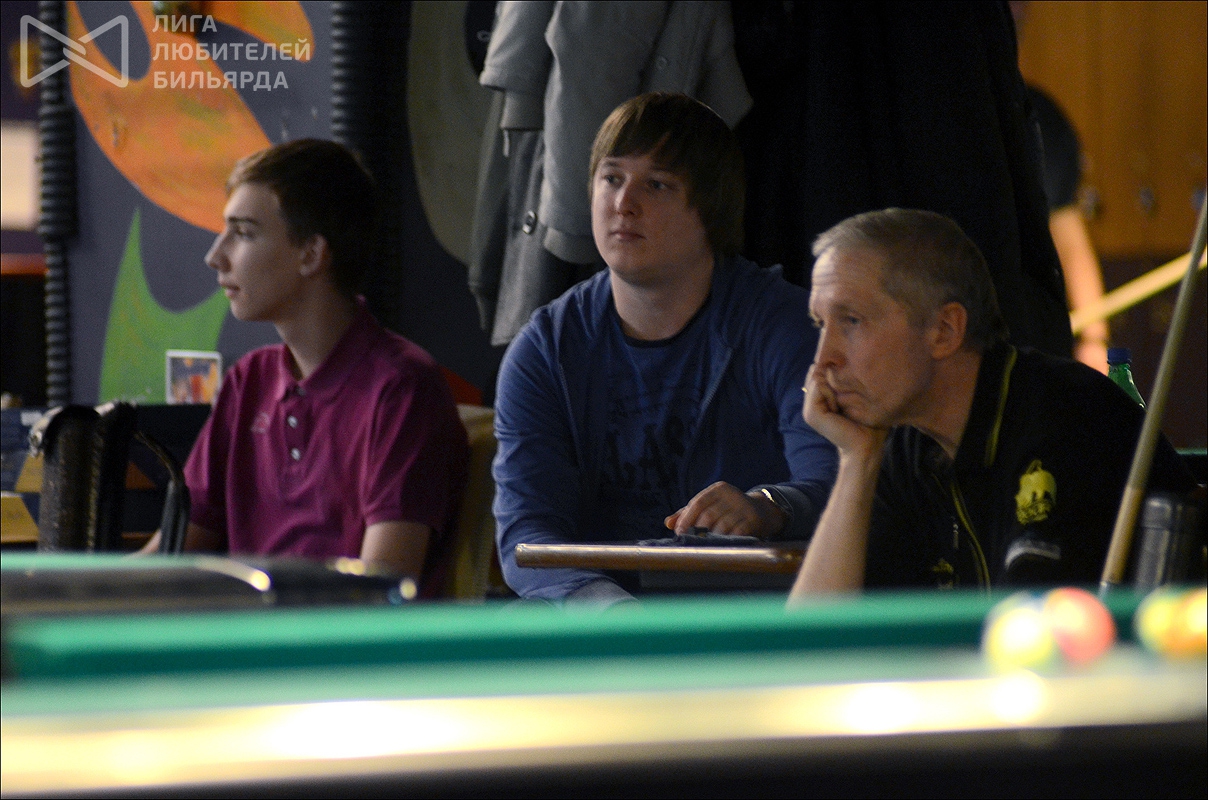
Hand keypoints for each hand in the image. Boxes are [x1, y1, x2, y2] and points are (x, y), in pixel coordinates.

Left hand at [664, 481, 784, 537]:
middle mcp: (732, 495)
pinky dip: (726, 542)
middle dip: (697, 531)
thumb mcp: (710, 506)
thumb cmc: (728, 510)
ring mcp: (744, 507)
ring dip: (711, 539)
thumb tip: (668, 523)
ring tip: (704, 547)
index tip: (679, 533)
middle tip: (691, 543)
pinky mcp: (753, 520)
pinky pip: (736, 534)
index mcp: (718, 489)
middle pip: (708, 515)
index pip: (698, 503)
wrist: (762, 512)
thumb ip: (688, 513)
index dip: (686, 519)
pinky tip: (720, 548)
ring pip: (721, 527)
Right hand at [802, 365, 885, 460]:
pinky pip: (818, 386)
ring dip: (834, 387)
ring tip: (842, 405)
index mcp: (820, 398)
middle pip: (816, 371)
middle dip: (833, 379)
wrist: (865, 445)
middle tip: (845, 400)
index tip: (849, 386)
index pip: (819, 370)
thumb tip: (840, 361)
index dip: (832, 369)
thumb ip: (845, 379)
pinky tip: (838, 409)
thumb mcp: (855, 395)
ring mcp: (809, 408)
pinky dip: (831, 394)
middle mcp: (811, 402)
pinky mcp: (811, 413)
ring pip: (817, 377)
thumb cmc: (867, 421)